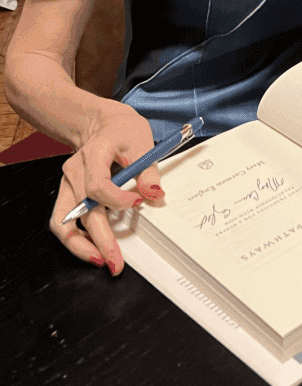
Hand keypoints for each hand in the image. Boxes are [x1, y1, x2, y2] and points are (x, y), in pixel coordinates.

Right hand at [49, 104, 159, 274]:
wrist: (100, 123)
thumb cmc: (121, 130)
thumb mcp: (142, 140)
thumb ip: (148, 169)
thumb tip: (155, 194)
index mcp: (92, 155)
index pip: (98, 184)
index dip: (117, 199)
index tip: (138, 203)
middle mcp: (74, 172)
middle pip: (81, 212)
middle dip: (100, 240)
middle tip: (117, 262)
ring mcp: (68, 185)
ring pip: (62, 223)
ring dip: (80, 246)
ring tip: (101, 261)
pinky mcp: (69, 195)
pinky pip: (65, 222)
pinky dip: (77, 239)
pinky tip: (94, 249)